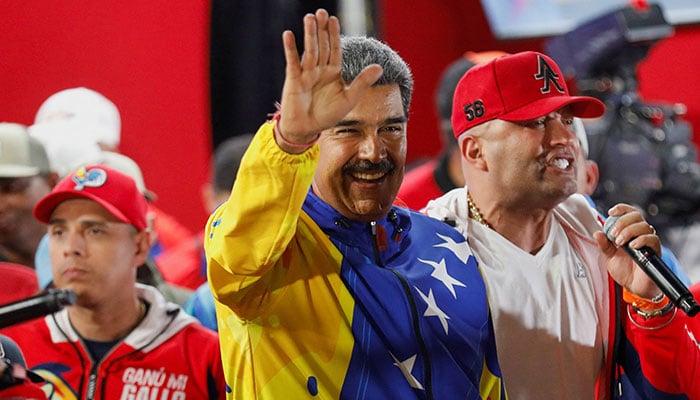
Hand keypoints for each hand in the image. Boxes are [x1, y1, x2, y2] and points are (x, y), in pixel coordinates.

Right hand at [276, 9, 382, 150]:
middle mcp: (319, 70)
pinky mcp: (294, 80)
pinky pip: (293, 61)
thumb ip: (362, 82)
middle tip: (321, 12)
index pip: (335, 49)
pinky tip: (288, 35)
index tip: (334, 19)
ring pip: (310, 51)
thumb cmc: (327, 115)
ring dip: (309, 35)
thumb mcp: (349, 99)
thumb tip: (380, 67)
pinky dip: (290, 49)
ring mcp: (306, 73)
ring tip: (309, 18)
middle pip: (322, 46)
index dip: (334, 35)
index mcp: (332, 72)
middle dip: (321, 30)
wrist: (307, 130)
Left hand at [593, 203, 662, 298]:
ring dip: (629, 231)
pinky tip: (632, 246)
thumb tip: (597, 233)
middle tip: (614, 234)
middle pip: (636, 216)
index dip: (621, 209)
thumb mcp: (609, 256)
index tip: (611, 212)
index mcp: (628, 232)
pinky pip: (652, 239)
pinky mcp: (655, 251)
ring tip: (620, 243)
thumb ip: (604, 245)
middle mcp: (639, 234)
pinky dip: (641, 240)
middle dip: (623, 222)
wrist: (633, 286)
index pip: (629, 213)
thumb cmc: (624, 270)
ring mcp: (647, 242)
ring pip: (644, 226)